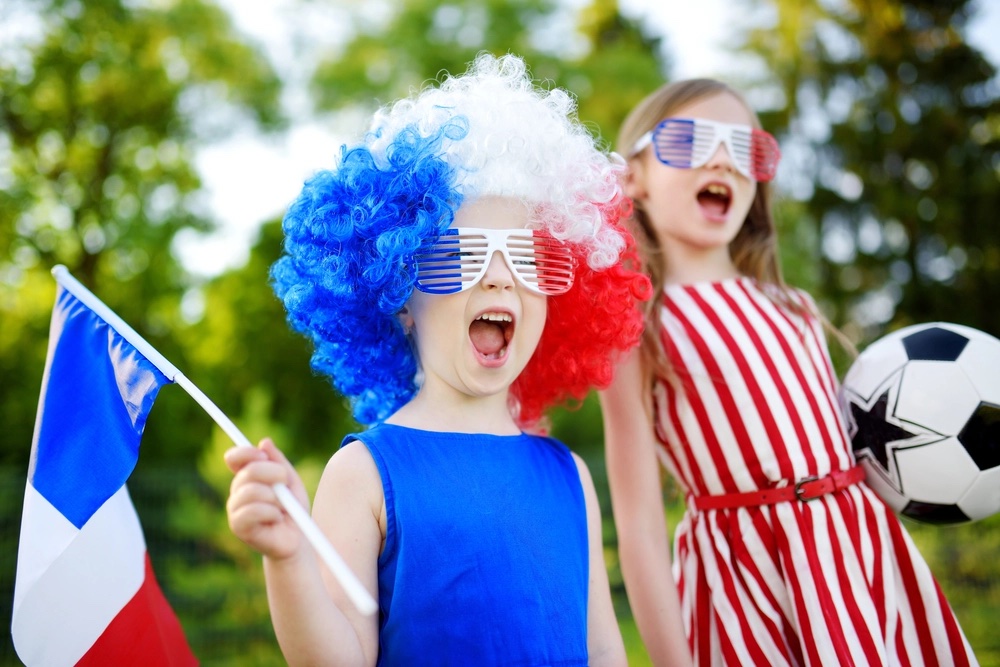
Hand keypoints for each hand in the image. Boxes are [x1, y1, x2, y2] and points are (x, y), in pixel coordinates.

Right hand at [225, 438, 310, 559]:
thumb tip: (265, 442)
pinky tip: (277, 519)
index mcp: (247, 478)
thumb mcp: (291, 481)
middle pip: (248, 471)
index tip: (263, 455)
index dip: (247, 452)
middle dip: (273, 473)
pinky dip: (271, 513)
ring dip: (274, 497)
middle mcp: (237, 492)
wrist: (297, 539)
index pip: (234, 457)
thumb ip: (279, 462)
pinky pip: (253, 510)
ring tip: (282, 508)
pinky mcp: (238, 526)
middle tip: (285, 483)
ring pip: (252, 490)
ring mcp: (235, 509)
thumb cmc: (293, 509)